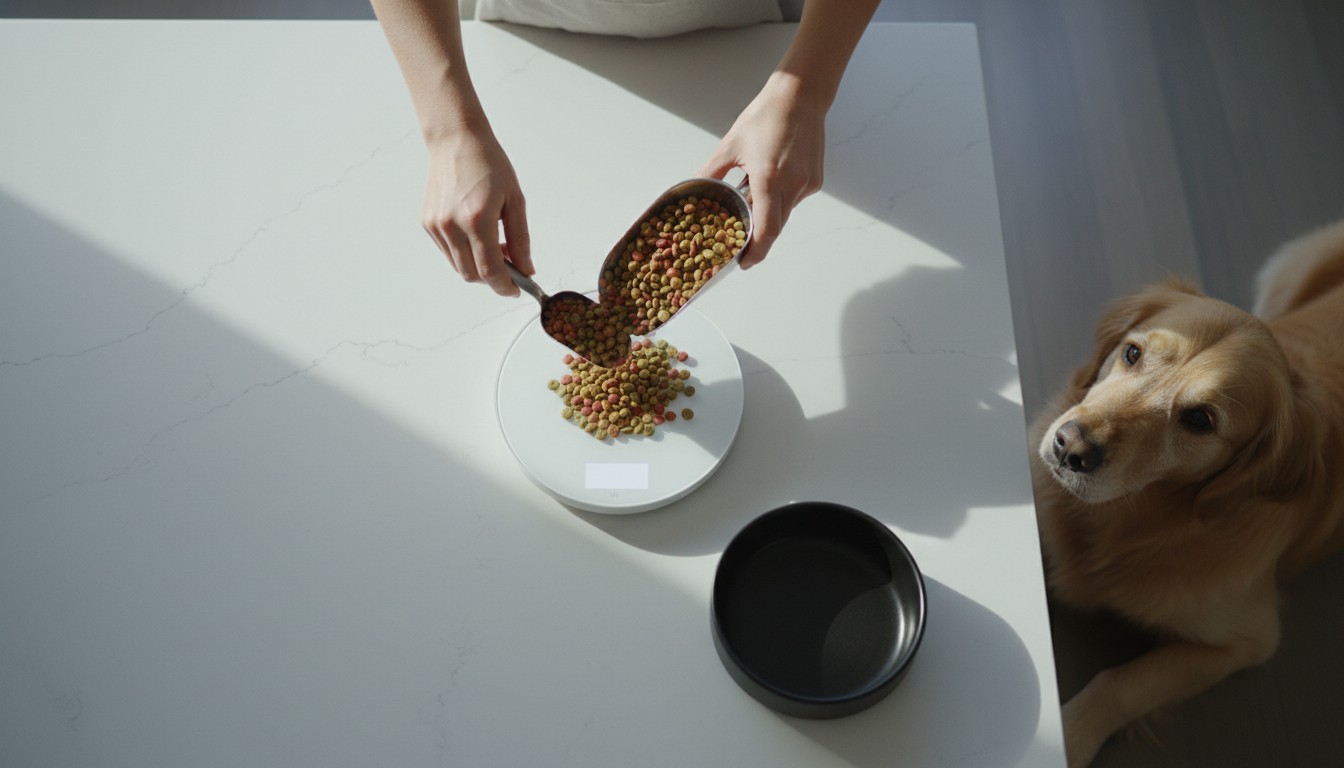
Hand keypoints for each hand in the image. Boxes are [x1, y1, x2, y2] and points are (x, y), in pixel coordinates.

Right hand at [422, 128, 532, 295]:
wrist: (456, 141)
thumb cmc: (488, 164)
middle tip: (510, 265)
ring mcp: (436, 225)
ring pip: (459, 267)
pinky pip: (448, 252)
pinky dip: (464, 254)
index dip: (504, 286)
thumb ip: (521, 239)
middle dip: (493, 278)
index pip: (490, 271)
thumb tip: (526, 268)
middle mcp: (451, 225)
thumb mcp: (514, 200)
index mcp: (477, 219)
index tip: (515, 290)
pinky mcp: (427, 223)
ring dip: (478, 266)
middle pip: (472, 275)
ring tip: (494, 246)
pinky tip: (476, 236)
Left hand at [698, 73, 825, 268]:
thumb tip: (694, 192)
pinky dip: (779, 201)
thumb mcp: (730, 145)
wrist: (801, 95)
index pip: (766, 229)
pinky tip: (769, 185)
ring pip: (785, 214)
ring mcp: (807, 184)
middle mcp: (793, 185)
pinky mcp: (815, 181)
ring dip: (767, 218)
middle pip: (775, 227)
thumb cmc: (764, 116)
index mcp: (769, 178)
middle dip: (758, 240)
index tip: (743, 263)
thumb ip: (711, 173)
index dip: (755, 251)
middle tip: (739, 248)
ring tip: (750, 208)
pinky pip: (794, 200)